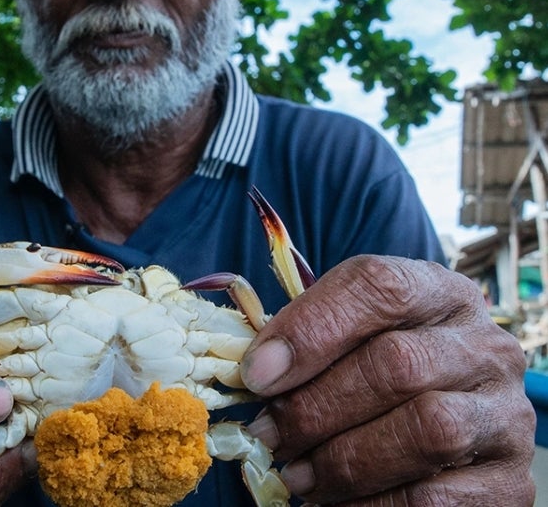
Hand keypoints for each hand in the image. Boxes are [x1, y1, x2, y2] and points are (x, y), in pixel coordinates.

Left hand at [241, 255, 535, 505]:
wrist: (440, 425)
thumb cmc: (372, 370)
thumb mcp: (349, 337)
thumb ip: (308, 339)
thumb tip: (257, 372)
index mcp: (438, 292)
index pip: (379, 286)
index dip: (311, 328)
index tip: (257, 374)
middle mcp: (485, 346)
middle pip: (397, 363)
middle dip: (316, 407)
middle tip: (269, 434)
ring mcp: (506, 413)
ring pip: (427, 429)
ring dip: (343, 459)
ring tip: (296, 474)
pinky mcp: (513, 481)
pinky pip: (438, 498)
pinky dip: (373, 505)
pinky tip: (335, 503)